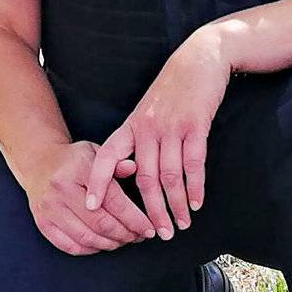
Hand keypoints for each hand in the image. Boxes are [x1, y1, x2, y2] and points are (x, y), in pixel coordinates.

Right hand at [24, 140, 154, 255]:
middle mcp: (61, 189)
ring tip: (124, 240)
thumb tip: (135, 168)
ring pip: (87, 238)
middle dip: (125, 234)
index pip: (113, 200)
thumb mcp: (97, 153)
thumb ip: (117, 163)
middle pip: (101, 223)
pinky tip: (103, 243)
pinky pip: (70, 247)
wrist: (39, 163)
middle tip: (139, 236)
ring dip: (111, 244)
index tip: (149, 228)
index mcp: (79, 168)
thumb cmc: (75, 160)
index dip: (135, 218)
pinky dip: (91, 249)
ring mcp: (49, 208)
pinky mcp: (43, 224)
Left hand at [84, 33, 230, 238]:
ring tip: (181, 224)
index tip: (92, 209)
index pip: (107, 157)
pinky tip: (197, 202)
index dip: (98, 183)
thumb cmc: (172, 88)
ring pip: (170, 175)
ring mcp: (172, 126)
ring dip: (176, 205)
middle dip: (151, 211)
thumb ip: (139, 138)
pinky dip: (195, 186)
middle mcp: (148, 128)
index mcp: (132, 125)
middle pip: (144, 179)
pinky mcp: (195, 124)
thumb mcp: (147, 110)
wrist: (199, 58)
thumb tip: (134, 174)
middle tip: (157, 234)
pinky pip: (194, 163)